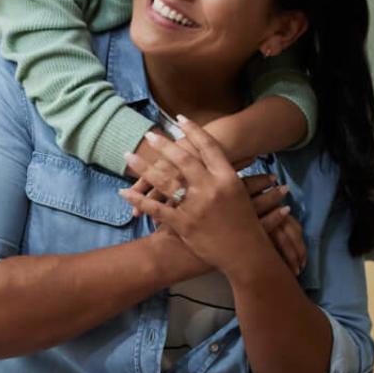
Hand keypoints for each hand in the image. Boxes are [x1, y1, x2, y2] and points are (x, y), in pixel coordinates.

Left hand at [126, 148, 304, 275]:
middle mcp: (211, 188)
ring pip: (165, 181)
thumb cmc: (248, 223)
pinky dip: (139, 200)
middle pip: (183, 159)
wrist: (247, 253)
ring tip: (129, 156)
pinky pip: (157, 209)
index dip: (193, 131)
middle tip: (150, 135)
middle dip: (164, 145)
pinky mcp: (185, 224)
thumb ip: (227, 174)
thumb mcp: (241, 193)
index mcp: (228, 177)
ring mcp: (197, 206)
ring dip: (144, 167)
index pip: (208, 146)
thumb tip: (219, 154)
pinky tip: (125, 193)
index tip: (179, 119)